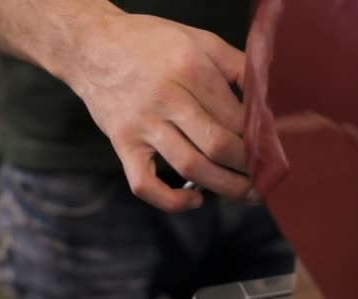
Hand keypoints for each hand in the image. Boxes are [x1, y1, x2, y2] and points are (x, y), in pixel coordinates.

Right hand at [62, 13, 258, 211]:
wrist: (89, 45)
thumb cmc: (147, 41)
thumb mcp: (196, 37)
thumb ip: (234, 63)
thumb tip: (264, 94)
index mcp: (189, 69)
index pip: (235, 115)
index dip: (258, 137)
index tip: (268, 148)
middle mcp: (165, 99)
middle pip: (218, 145)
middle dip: (248, 167)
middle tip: (264, 176)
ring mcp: (141, 125)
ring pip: (190, 167)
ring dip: (225, 187)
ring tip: (247, 194)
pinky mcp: (122, 144)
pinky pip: (145, 184)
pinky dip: (171, 201)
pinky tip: (194, 199)